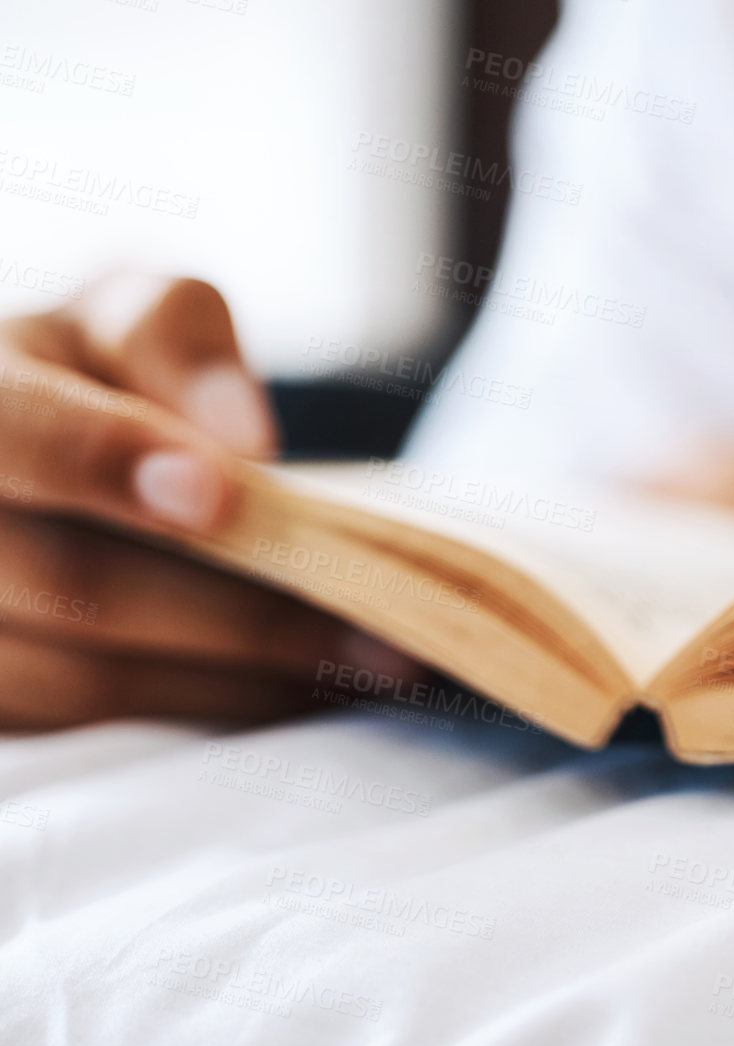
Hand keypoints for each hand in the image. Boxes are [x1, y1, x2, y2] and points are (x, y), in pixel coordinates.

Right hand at [0, 273, 408, 727]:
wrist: (32, 444)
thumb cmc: (93, 370)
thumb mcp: (131, 316)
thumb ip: (176, 339)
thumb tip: (242, 440)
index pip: (18, 434)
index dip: (111, 461)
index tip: (224, 495)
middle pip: (74, 585)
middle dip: (243, 612)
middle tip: (384, 621)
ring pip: (86, 679)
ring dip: (240, 678)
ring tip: (374, 662)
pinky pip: (93, 730)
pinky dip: (206, 708)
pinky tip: (297, 688)